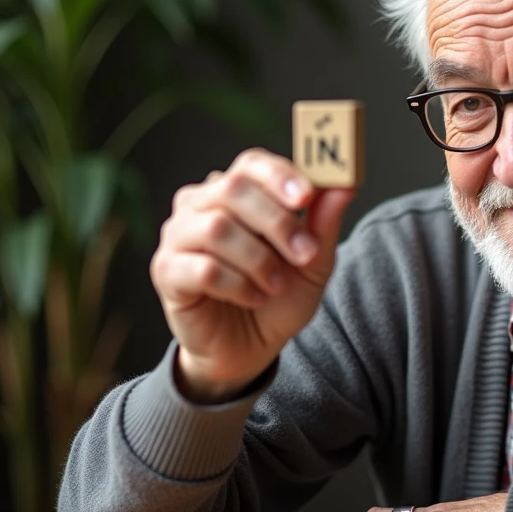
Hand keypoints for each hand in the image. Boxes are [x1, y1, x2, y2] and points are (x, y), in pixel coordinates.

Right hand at [150, 148, 354, 402]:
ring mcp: (178, 236)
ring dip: (258, 259)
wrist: (251, 348)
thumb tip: (346, 184)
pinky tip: (253, 298)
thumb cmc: (278, 296)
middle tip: (305, 253)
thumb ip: (325, 223)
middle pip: (233, 189)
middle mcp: (199, 204)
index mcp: (235, 190)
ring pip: (216, 228)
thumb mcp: (313, 261)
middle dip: (277, 223)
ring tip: (276, 284)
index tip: (307, 197)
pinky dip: (237, 285)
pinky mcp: (166, 271)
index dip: (279, 176)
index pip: (251, 164)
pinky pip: (202, 268)